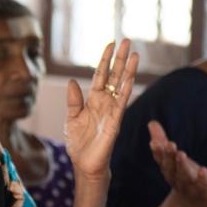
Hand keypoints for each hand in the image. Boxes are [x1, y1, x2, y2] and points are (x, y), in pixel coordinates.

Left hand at [64, 39, 138, 179]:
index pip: (101, 75)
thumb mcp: (71, 118)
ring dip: (128, 71)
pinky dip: (125, 92)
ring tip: (134, 54)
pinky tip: (129, 79)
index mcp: (94, 100)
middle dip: (120, 59)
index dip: (105, 60)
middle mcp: (105, 103)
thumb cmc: (79, 143)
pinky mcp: (114, 123)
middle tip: (128, 41)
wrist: (84, 165)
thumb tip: (72, 81)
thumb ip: (73, 100)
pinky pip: (121, 105)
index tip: (110, 43)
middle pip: (114, 76)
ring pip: (121, 87)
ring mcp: (112, 112)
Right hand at [147, 121, 206, 206]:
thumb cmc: (182, 175)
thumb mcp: (172, 159)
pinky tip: (204, 170)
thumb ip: (162, 141)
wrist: (194, 203)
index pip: (161, 159)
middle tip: (170, 144)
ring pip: (184, 176)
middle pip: (171, 167)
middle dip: (169, 156)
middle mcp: (176, 177)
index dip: (158, 152)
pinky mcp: (203, 190)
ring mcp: (189, 185)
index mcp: (168, 169)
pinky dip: (202, 179)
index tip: (154, 143)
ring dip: (182, 166)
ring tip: (181, 154)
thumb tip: (151, 123)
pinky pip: (202, 185)